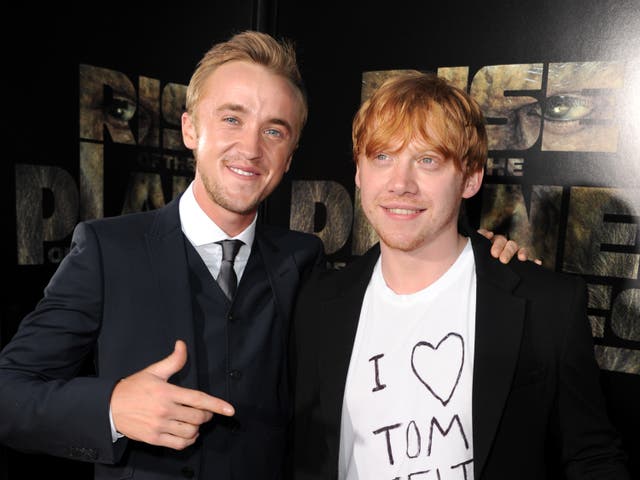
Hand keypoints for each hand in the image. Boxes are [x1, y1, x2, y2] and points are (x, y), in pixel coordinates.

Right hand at [110, 340, 234, 449]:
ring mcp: (159, 426)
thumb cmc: (133, 388)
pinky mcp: (154, 438)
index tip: (230, 410)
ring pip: (190, 432)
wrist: (109, 408)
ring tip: (194, 423)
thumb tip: (182, 345)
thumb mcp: (153, 371)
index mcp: (167, 392)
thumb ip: (173, 360)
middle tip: (205, 412)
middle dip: (207, 415)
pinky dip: (188, 441)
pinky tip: (187, 434)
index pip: (198, 399)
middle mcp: (165, 410)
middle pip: (197, 417)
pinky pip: (178, 444)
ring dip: (197, 428)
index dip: (217, 405)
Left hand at [478, 228, 541, 264]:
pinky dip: (533, 262)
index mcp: (493, 243)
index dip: (497, 245)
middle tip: (502, 260)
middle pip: (510, 245)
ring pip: (520, 251)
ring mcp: (513, 257)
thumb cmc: (472, 261)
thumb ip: (479, 238)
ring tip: (521, 259)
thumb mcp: (472, 250)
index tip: (493, 254)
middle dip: (507, 251)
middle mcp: (505, 249)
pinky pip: (529, 262)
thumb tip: (488, 233)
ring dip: (522, 253)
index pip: (498, 240)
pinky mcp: (519, 267)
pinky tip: (537, 263)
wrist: (474, 278)